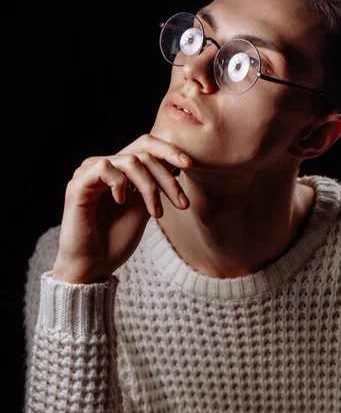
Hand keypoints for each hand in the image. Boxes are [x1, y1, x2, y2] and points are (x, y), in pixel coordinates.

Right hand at [52, 134, 191, 283]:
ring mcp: (88, 172)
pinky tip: (121, 202)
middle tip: (182, 203)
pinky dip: (120, 184)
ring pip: (130, 161)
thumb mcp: (144, 208)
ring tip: (156, 214)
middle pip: (142, 153)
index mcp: (118, 170)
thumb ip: (154, 185)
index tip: (190, 165)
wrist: (94, 265)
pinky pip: (106, 168)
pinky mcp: (77, 183)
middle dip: (167, 177)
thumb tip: (176, 163)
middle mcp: (103, 166)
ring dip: (150, 187)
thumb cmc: (115, 239)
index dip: (169, 150)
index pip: (145, 147)